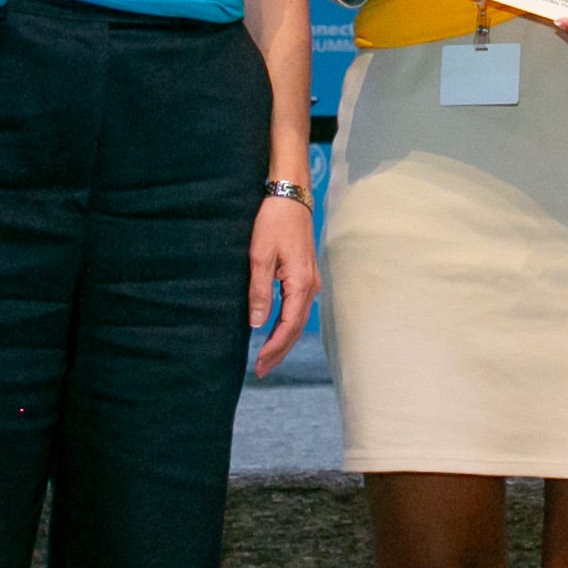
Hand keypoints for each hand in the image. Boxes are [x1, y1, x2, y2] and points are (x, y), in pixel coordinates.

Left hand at [246, 194, 317, 376]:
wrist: (290, 196)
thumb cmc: (273, 222)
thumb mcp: (260, 256)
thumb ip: (259, 290)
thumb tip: (257, 323)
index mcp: (300, 283)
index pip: (288, 326)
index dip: (274, 348)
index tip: (258, 365)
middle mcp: (310, 285)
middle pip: (296, 327)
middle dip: (279, 351)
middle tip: (261, 371)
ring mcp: (310, 280)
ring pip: (298, 319)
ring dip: (283, 340)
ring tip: (267, 357)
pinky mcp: (304, 274)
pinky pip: (297, 307)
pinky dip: (286, 324)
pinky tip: (275, 330)